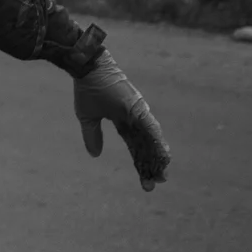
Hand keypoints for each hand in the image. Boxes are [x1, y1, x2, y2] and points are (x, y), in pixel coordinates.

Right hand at [73, 54, 169, 190]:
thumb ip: (92, 136)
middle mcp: (136, 119)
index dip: (140, 163)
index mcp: (124, 122)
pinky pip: (149, 127)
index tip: (146, 180)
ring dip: (158, 157)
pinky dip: (156, 140)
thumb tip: (95, 155)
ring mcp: (138, 113)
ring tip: (164, 173)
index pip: (135, 147)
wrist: (87, 69)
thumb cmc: (88, 88)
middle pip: (146, 147)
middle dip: (152, 165)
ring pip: (151, 140)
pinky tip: (163, 154)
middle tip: (159, 182)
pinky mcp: (137, 107)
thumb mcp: (87, 117)